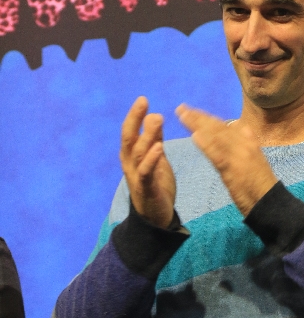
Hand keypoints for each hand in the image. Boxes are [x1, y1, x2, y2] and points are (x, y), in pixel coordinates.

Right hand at [120, 97, 175, 228]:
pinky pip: (146, 172)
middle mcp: (129, 164)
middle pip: (129, 138)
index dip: (135, 116)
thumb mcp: (156, 159)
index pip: (130, 131)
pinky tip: (160, 148)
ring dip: (147, 135)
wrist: (155, 218)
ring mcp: (136, 176)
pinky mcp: (146, 188)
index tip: (143, 99)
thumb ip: (154, 140)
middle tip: (143, 102)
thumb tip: (154, 117)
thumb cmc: (155, 186)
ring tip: (156, 119)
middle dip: (134, 119)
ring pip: (138, 152)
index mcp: (132, 156)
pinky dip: (152, 159)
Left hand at [176, 104, 277, 215]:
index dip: (207, 118)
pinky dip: (206, 145)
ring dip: (198, 125)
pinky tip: (195, 136)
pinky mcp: (233, 169)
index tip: (193, 111)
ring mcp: (238, 156)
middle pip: (218, 128)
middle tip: (181, 108)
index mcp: (248, 141)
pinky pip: (218, 155)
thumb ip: (248, 142)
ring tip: (183, 116)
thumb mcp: (256, 158)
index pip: (224, 126)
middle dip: (199, 117)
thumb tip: (242, 127)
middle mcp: (243, 144)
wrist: (270, 202)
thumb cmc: (261, 184)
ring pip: (216, 137)